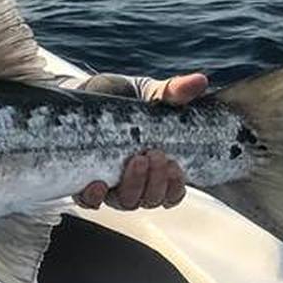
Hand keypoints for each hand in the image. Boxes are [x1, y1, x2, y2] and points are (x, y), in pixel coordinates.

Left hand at [74, 72, 206, 211]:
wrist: (91, 95)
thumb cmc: (127, 101)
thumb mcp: (152, 94)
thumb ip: (174, 92)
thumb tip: (200, 80)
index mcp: (156, 169)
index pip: (172, 193)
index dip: (175, 187)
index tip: (175, 166)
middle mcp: (135, 183)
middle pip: (150, 199)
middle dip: (156, 182)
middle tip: (154, 154)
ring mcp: (110, 184)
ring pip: (126, 202)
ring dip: (134, 186)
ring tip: (135, 160)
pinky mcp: (83, 181)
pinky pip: (90, 201)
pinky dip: (94, 197)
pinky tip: (98, 183)